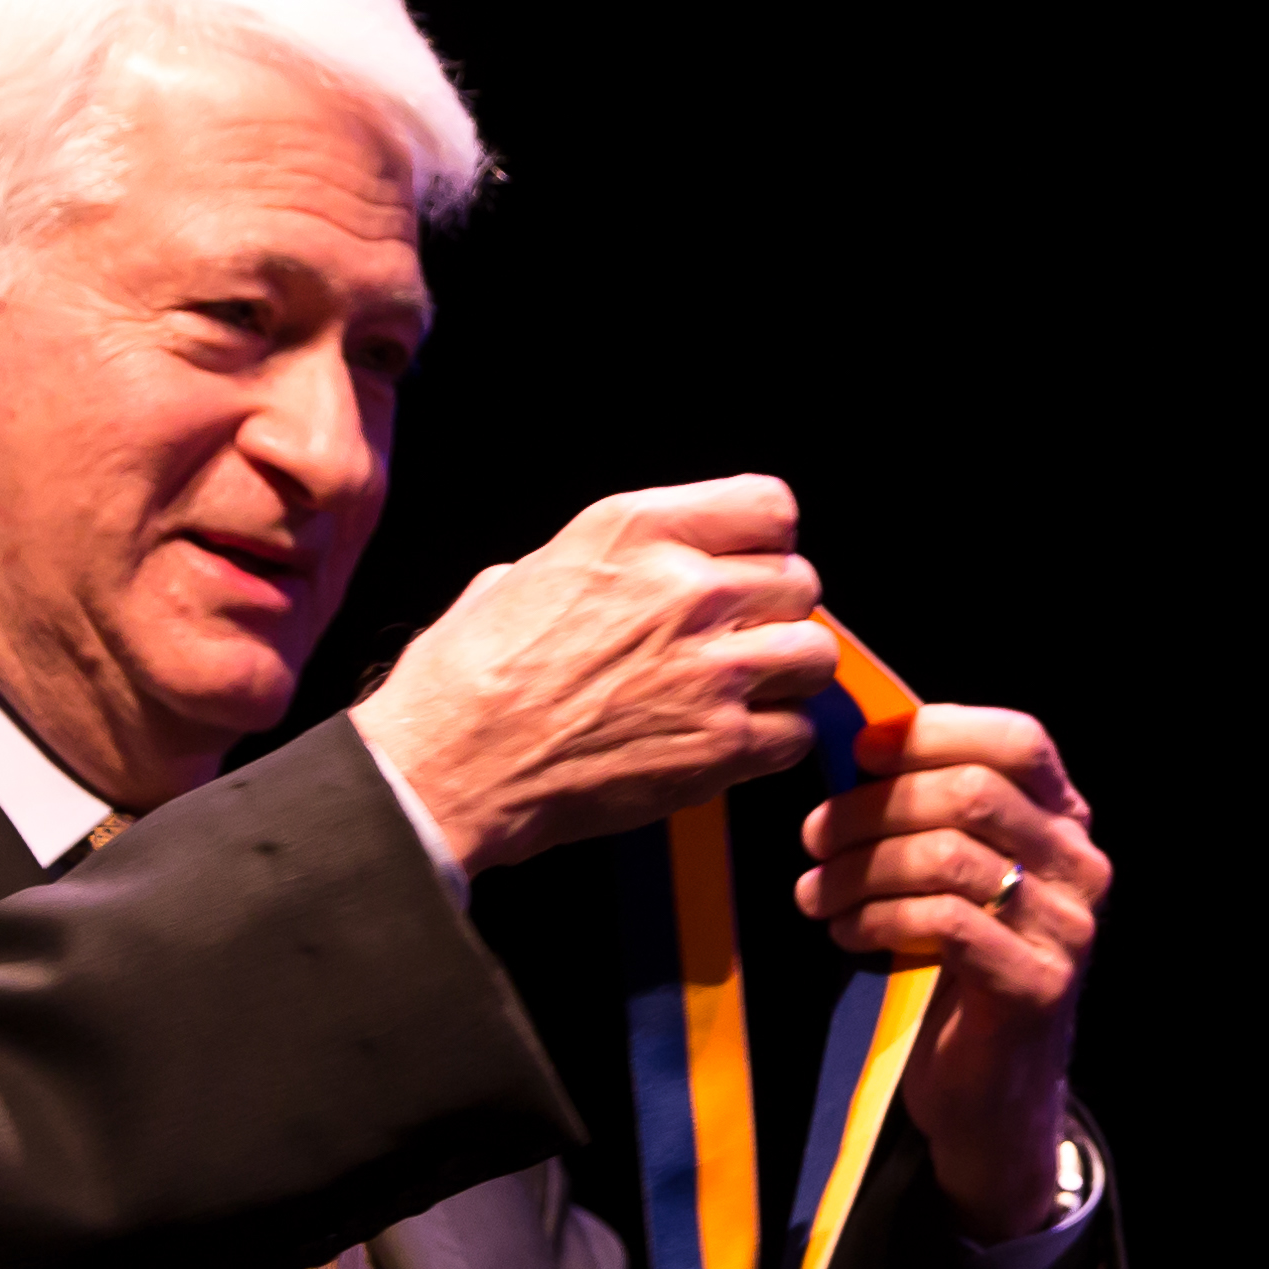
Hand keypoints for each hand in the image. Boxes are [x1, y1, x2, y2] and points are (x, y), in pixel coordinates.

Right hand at [353, 477, 841, 873]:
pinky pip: (796, 733)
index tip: (749, 567)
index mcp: (639, 529)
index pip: (770, 506)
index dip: (765, 542)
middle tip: (741, 640)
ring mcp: (713, 668)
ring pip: (816, 655)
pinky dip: (772, 742)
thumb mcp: (527, 572)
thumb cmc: (471, 676)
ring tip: (745, 691)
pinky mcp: (722, 745)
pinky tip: (728, 742)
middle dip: (777, 612)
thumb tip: (628, 574)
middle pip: (802, 581)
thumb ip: (604, 564)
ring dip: (788, 675)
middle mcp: (687, 589)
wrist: (452, 763)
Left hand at [792, 706, 1113, 1240]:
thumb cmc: (958, 976)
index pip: (1017, 741)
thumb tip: (862, 748)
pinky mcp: (1038, 984)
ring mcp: (1066, 928)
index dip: (934, 732)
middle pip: (973, 793)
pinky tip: (846, 933)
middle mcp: (1081, 868)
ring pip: (951, 856)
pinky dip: (880, 918)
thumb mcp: (953, 880)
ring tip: (815, 893)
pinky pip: (945, 922)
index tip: (858, 752)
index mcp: (1066, 825)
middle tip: (813, 837)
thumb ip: (934, 817)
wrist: (993, 1098)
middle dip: (875, 807)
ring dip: (862, 868)